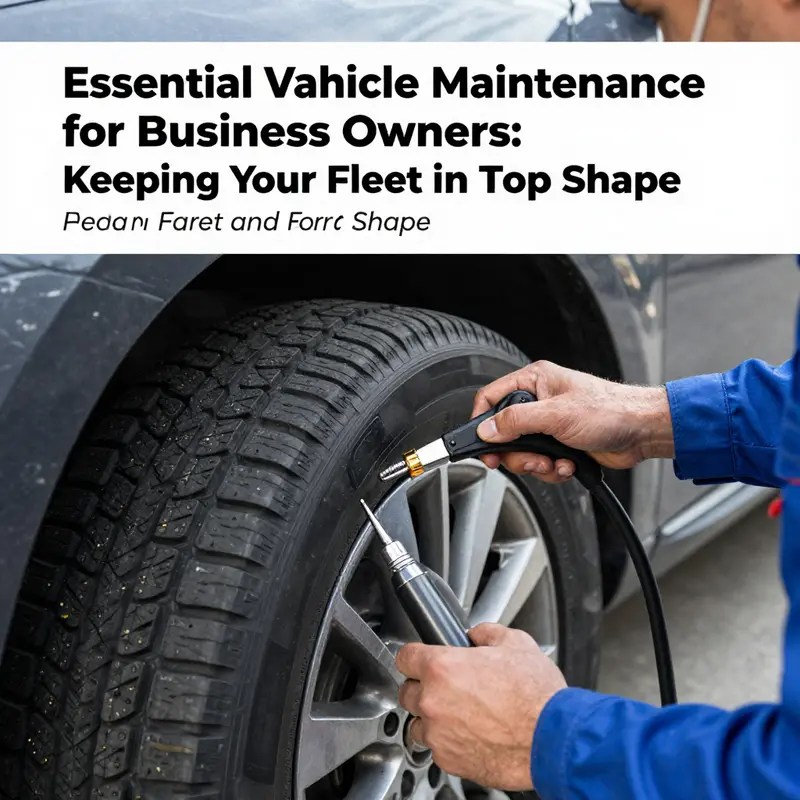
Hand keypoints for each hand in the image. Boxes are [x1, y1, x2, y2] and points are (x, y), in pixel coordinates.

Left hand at [395, 623, 566, 790]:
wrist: (553, 739)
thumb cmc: (537, 696)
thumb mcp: (515, 643)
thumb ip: (485, 632)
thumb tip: (476, 634)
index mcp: (443, 667)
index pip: (405, 656)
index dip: (415, 656)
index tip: (421, 660)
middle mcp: (434, 701)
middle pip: (407, 691)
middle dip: (423, 687)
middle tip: (448, 687)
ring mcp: (439, 734)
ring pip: (419, 723)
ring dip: (433, 718)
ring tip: (462, 714)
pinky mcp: (450, 760)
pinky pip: (437, 748)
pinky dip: (449, 742)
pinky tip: (472, 733)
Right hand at [472, 360, 673, 481]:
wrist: (641, 432)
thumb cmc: (610, 410)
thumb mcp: (556, 414)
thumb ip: (517, 421)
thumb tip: (487, 430)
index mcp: (534, 381)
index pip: (491, 398)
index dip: (482, 422)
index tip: (482, 445)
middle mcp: (539, 402)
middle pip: (504, 433)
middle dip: (518, 454)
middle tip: (531, 459)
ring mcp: (549, 425)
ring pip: (522, 453)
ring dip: (538, 464)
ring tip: (556, 461)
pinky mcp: (560, 445)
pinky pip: (541, 463)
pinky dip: (553, 469)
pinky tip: (568, 463)